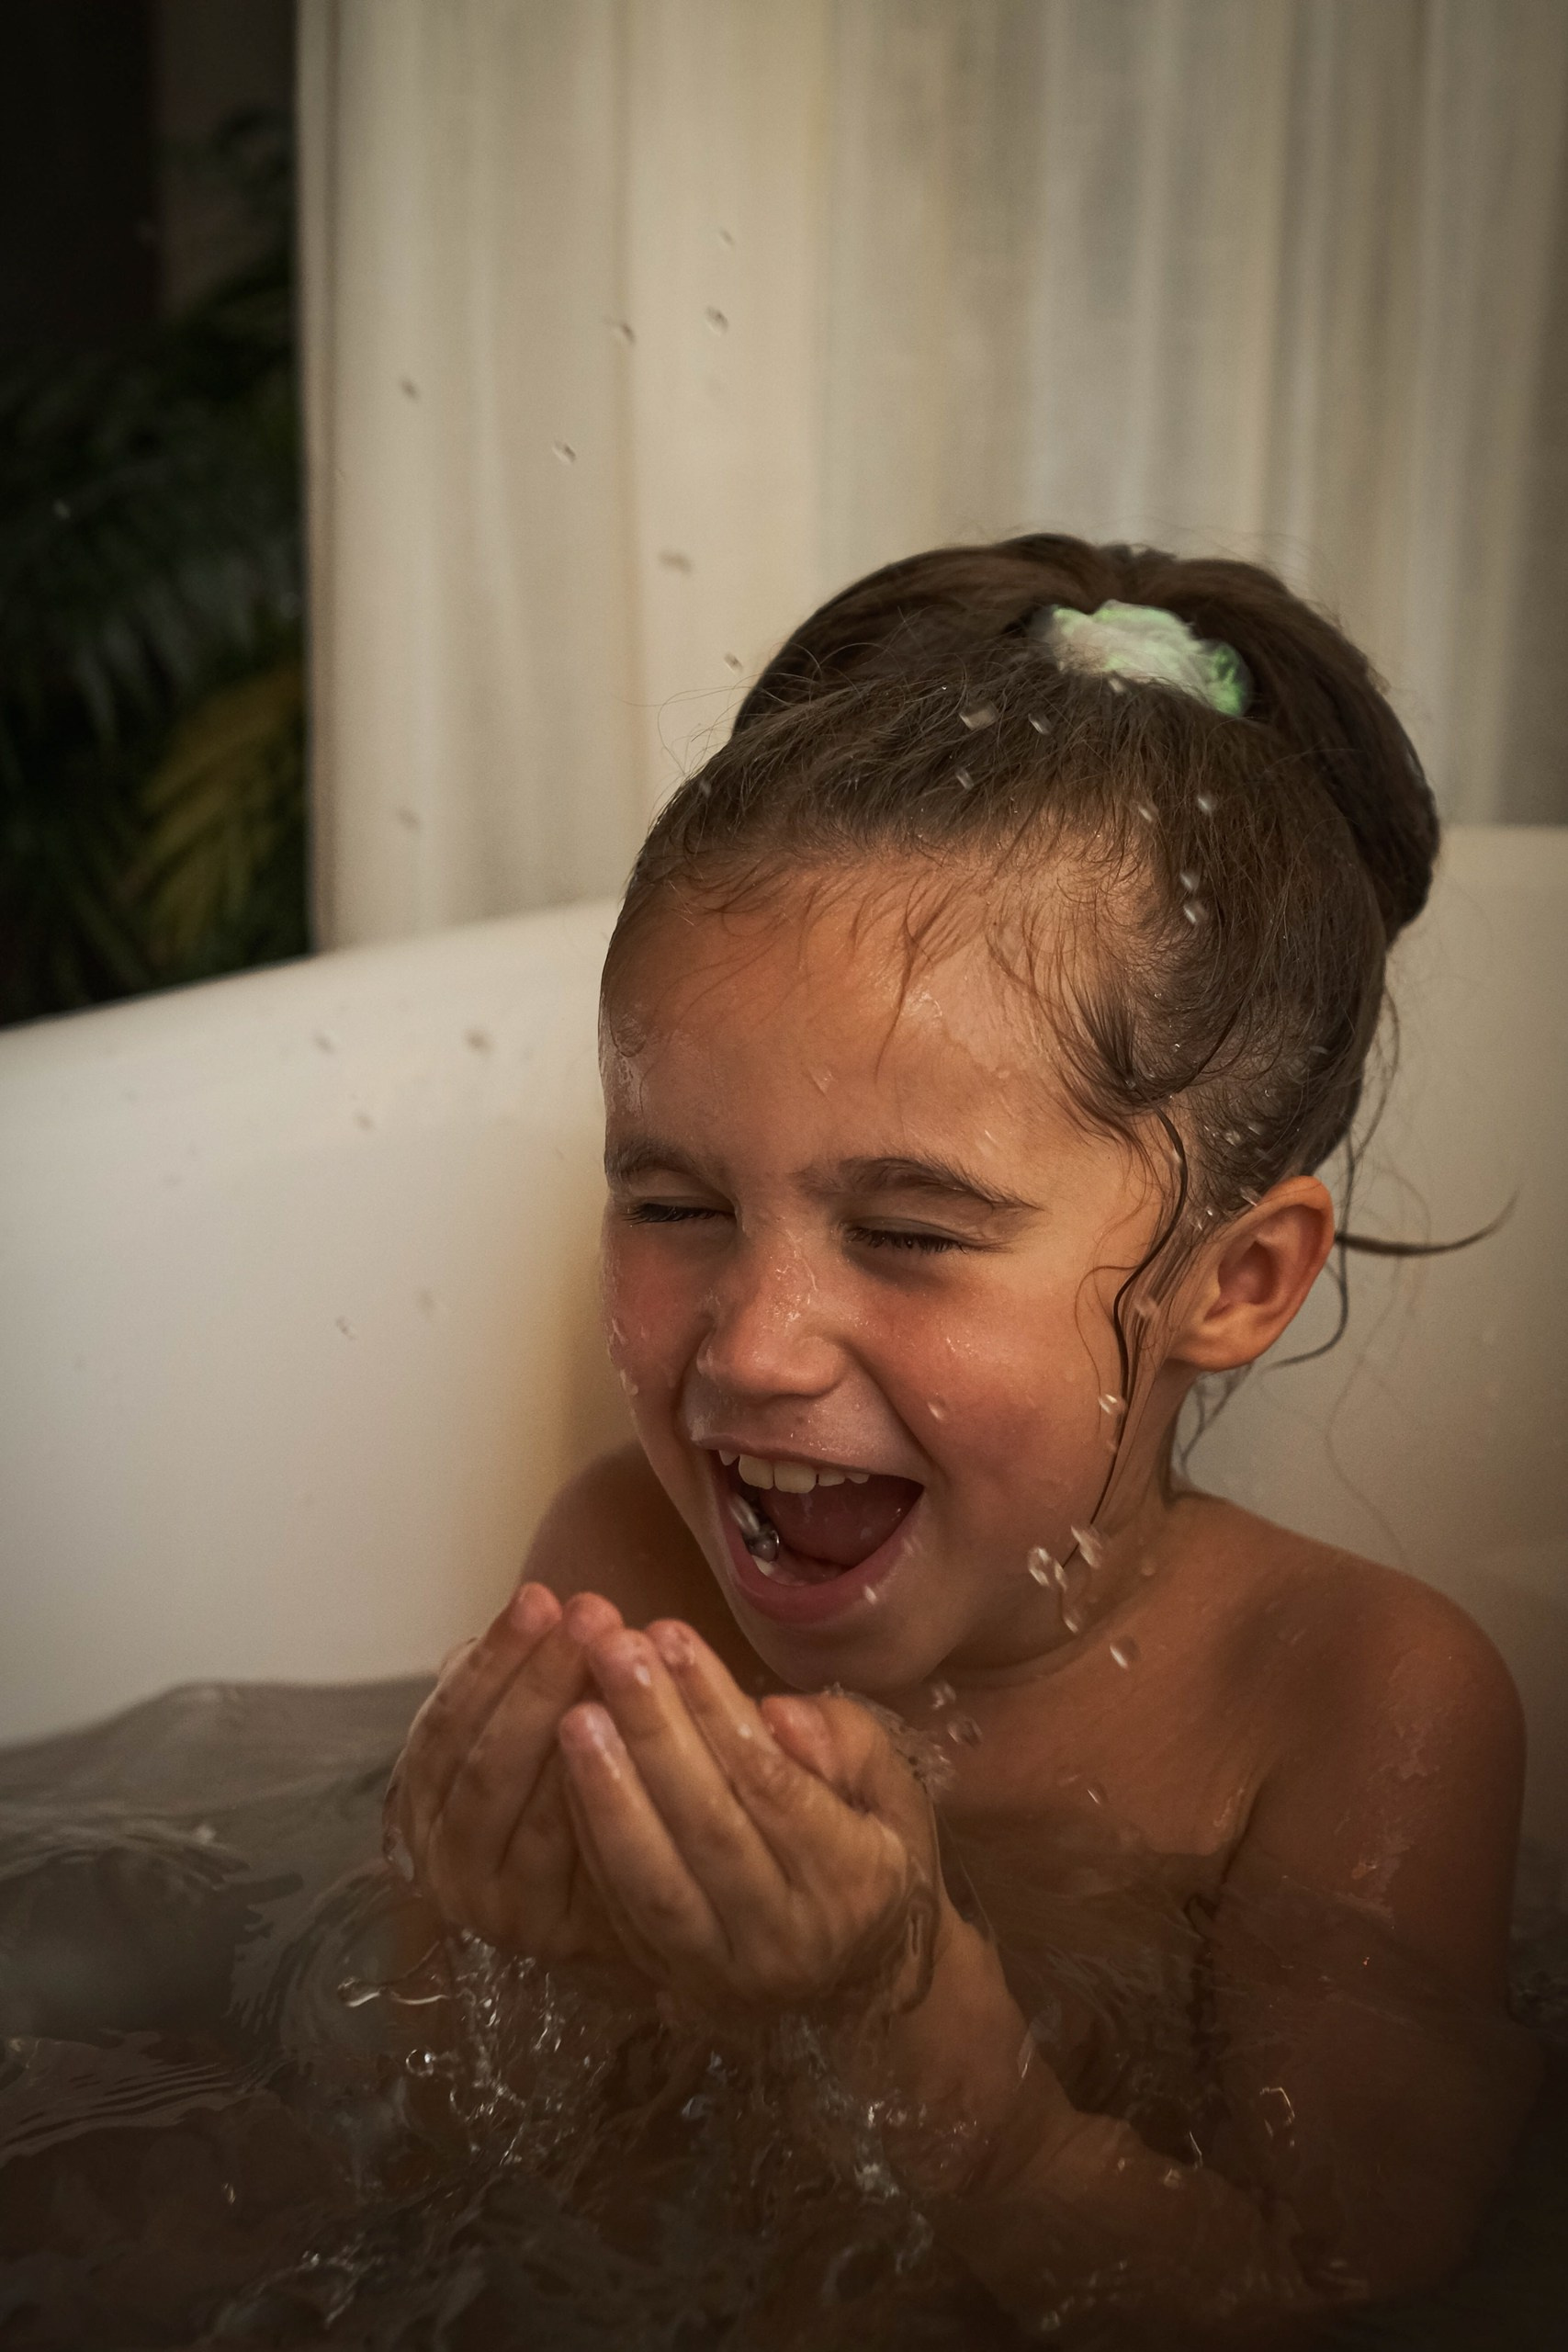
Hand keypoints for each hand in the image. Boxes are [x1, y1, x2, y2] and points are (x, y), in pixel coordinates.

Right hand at [384, 1581, 635, 1965]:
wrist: (638, 1891)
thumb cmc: (581, 1791)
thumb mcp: (536, 1730)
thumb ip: (518, 1682)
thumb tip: (528, 1612)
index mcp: (428, 1795)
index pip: (449, 1717)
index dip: (494, 1657)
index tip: (541, 1597)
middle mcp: (442, 1855)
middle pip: (481, 1757)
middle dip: (536, 1678)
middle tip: (588, 1614)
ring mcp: (488, 1904)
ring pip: (513, 1800)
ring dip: (560, 1719)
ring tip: (614, 1656)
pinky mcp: (542, 1935)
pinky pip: (559, 1851)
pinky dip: (585, 1789)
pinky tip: (623, 1735)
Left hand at [556, 1618, 949, 2016]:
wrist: (858, 1975)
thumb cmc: (875, 1854)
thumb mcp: (892, 1788)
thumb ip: (846, 1743)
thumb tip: (776, 1714)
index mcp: (853, 1883)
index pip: (772, 1786)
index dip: (716, 1710)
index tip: (671, 1635)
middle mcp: (787, 1939)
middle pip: (708, 1827)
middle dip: (654, 1733)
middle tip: (612, 1651)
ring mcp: (723, 1971)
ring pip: (653, 1879)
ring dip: (607, 1792)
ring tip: (573, 1711)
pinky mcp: (671, 1980)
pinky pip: (620, 1906)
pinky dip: (591, 1837)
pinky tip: (566, 1769)